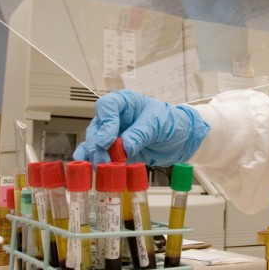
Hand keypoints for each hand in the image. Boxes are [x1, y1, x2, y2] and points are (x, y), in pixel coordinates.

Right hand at [73, 89, 209, 166]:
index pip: (107, 107)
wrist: (179, 140)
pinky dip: (92, 160)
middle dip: (98, 144)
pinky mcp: (113, 149)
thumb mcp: (158, 125)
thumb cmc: (170, 123)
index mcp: (125, 102)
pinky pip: (98, 153)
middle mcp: (115, 116)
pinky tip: (89, 167)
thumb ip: (139, 135)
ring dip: (95, 155)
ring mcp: (112, 133)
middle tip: (103, 160)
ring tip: (101, 167)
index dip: (105, 124)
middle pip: (97, 127)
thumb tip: (123, 148)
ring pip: (94, 141)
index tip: (106, 141)